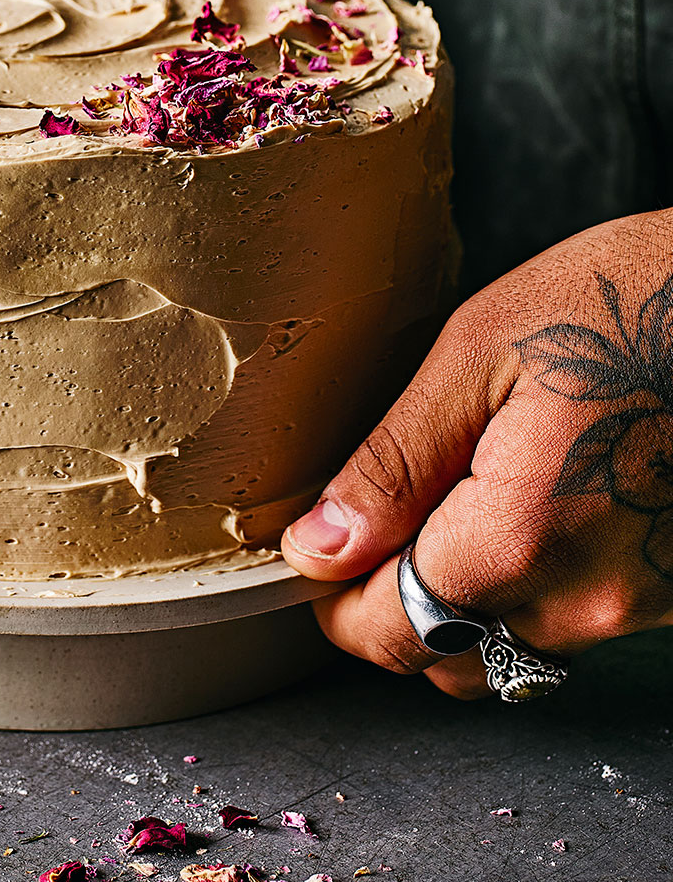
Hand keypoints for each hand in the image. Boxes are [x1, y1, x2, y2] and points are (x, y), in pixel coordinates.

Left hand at [281, 210, 672, 697]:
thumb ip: (393, 466)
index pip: (388, 635)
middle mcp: (589, 599)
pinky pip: (571, 618)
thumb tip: (320, 545)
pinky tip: (529, 500)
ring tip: (459, 496)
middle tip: (381, 515)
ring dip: (460, 596)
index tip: (316, 553)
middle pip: (443, 654)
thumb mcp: (479, 357)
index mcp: (519, 540)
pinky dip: (527, 582)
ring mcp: (644, 605)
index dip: (333, 602)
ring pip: (507, 645)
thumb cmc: (630, 302)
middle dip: (388, 602)